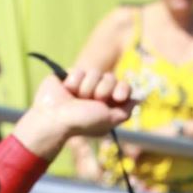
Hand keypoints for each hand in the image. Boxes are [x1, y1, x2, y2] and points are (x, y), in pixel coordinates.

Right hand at [17, 68, 131, 158]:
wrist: (55, 117)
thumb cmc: (82, 123)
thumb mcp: (109, 120)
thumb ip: (125, 111)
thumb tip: (137, 100)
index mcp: (109, 105)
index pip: (124, 87)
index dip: (123, 89)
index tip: (118, 96)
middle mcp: (97, 93)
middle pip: (111, 77)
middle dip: (103, 89)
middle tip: (93, 100)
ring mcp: (84, 84)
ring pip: (95, 72)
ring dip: (87, 87)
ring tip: (77, 98)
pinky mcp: (70, 76)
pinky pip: (79, 70)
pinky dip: (75, 81)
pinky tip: (68, 91)